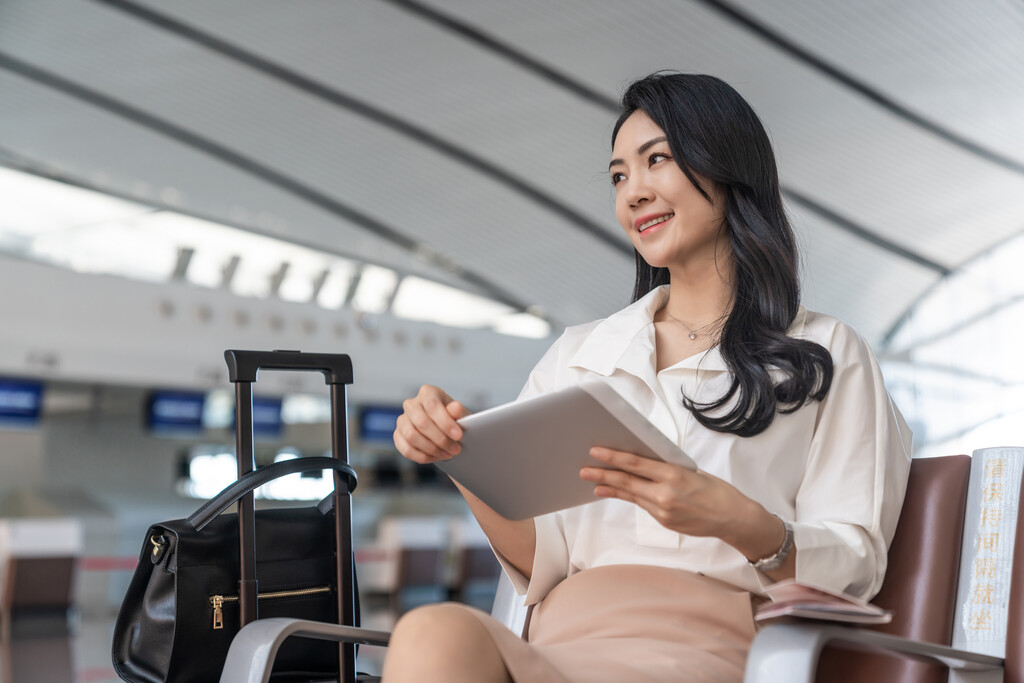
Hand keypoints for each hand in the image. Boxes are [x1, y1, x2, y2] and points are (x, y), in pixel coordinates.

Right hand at [393, 385, 469, 463]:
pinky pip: (406, 449)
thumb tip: (456, 407)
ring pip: (411, 436)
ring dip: (432, 449)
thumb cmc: (453, 419)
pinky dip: (422, 456)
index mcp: (427, 393)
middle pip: (421, 422)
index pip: (432, 405)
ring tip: (447, 454)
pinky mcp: (398, 436)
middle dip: (440, 439)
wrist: (445, 430)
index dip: (445, 422)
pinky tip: (436, 457)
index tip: (458, 435)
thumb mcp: (459, 415)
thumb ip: (457, 412)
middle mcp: (411, 404)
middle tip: (455, 449)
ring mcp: (402, 420)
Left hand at [580, 447, 783, 560]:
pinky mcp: (664, 521)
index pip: (636, 464)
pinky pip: (641, 505)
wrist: (733, 518)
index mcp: (674, 475)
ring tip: (593, 481)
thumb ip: (666, 469)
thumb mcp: (691, 471)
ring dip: (610, 487)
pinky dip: (627, 496)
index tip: (596, 451)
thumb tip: (642, 462)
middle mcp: (665, 494)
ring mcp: (663, 510)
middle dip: (603, 474)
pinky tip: (614, 492)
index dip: (614, 457)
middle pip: (627, 482)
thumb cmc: (716, 490)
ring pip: (631, 495)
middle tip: (584, 468)